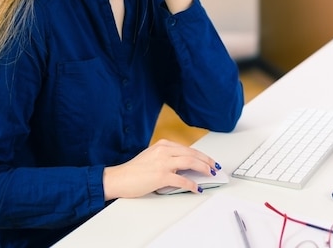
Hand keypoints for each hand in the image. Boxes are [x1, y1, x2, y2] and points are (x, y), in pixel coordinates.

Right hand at [102, 139, 219, 199]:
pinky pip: (182, 180)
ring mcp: (163, 163)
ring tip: (209, 174)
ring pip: (190, 162)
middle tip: (214, 167)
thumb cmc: (133, 170)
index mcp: (163, 145)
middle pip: (192, 154)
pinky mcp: (161, 176)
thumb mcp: (152, 157)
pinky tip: (197, 188)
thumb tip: (184, 166)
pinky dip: (192, 184)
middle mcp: (164, 151)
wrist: (118, 178)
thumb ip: (167, 157)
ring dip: (203, 169)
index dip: (201, 155)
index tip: (208, 160)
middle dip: (206, 161)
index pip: (188, 148)